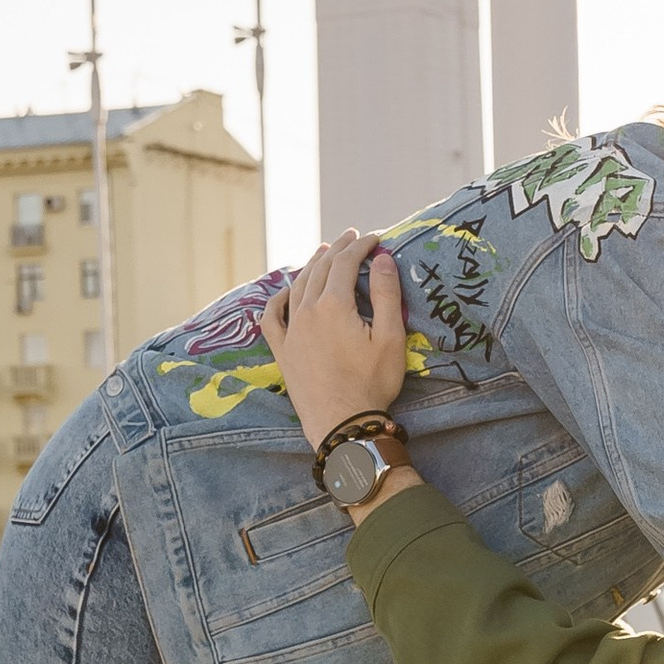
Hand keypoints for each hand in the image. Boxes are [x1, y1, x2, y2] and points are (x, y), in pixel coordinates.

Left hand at [263, 231, 408, 447]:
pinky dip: (279, 298)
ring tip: (323, 253)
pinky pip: (273, 316)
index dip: (361, 246)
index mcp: (334, 306)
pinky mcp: (283, 352)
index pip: (346, 263)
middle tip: (352, 238)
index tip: (375, 239)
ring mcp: (291, 332)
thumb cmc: (373, 385)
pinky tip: (286, 291)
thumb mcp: (391, 338)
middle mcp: (307, 312)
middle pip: (321, 269)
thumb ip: (386, 294)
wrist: (343, 425)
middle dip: (339, 249)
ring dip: (312, 265)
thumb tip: (382, 259)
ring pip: (297, 286)